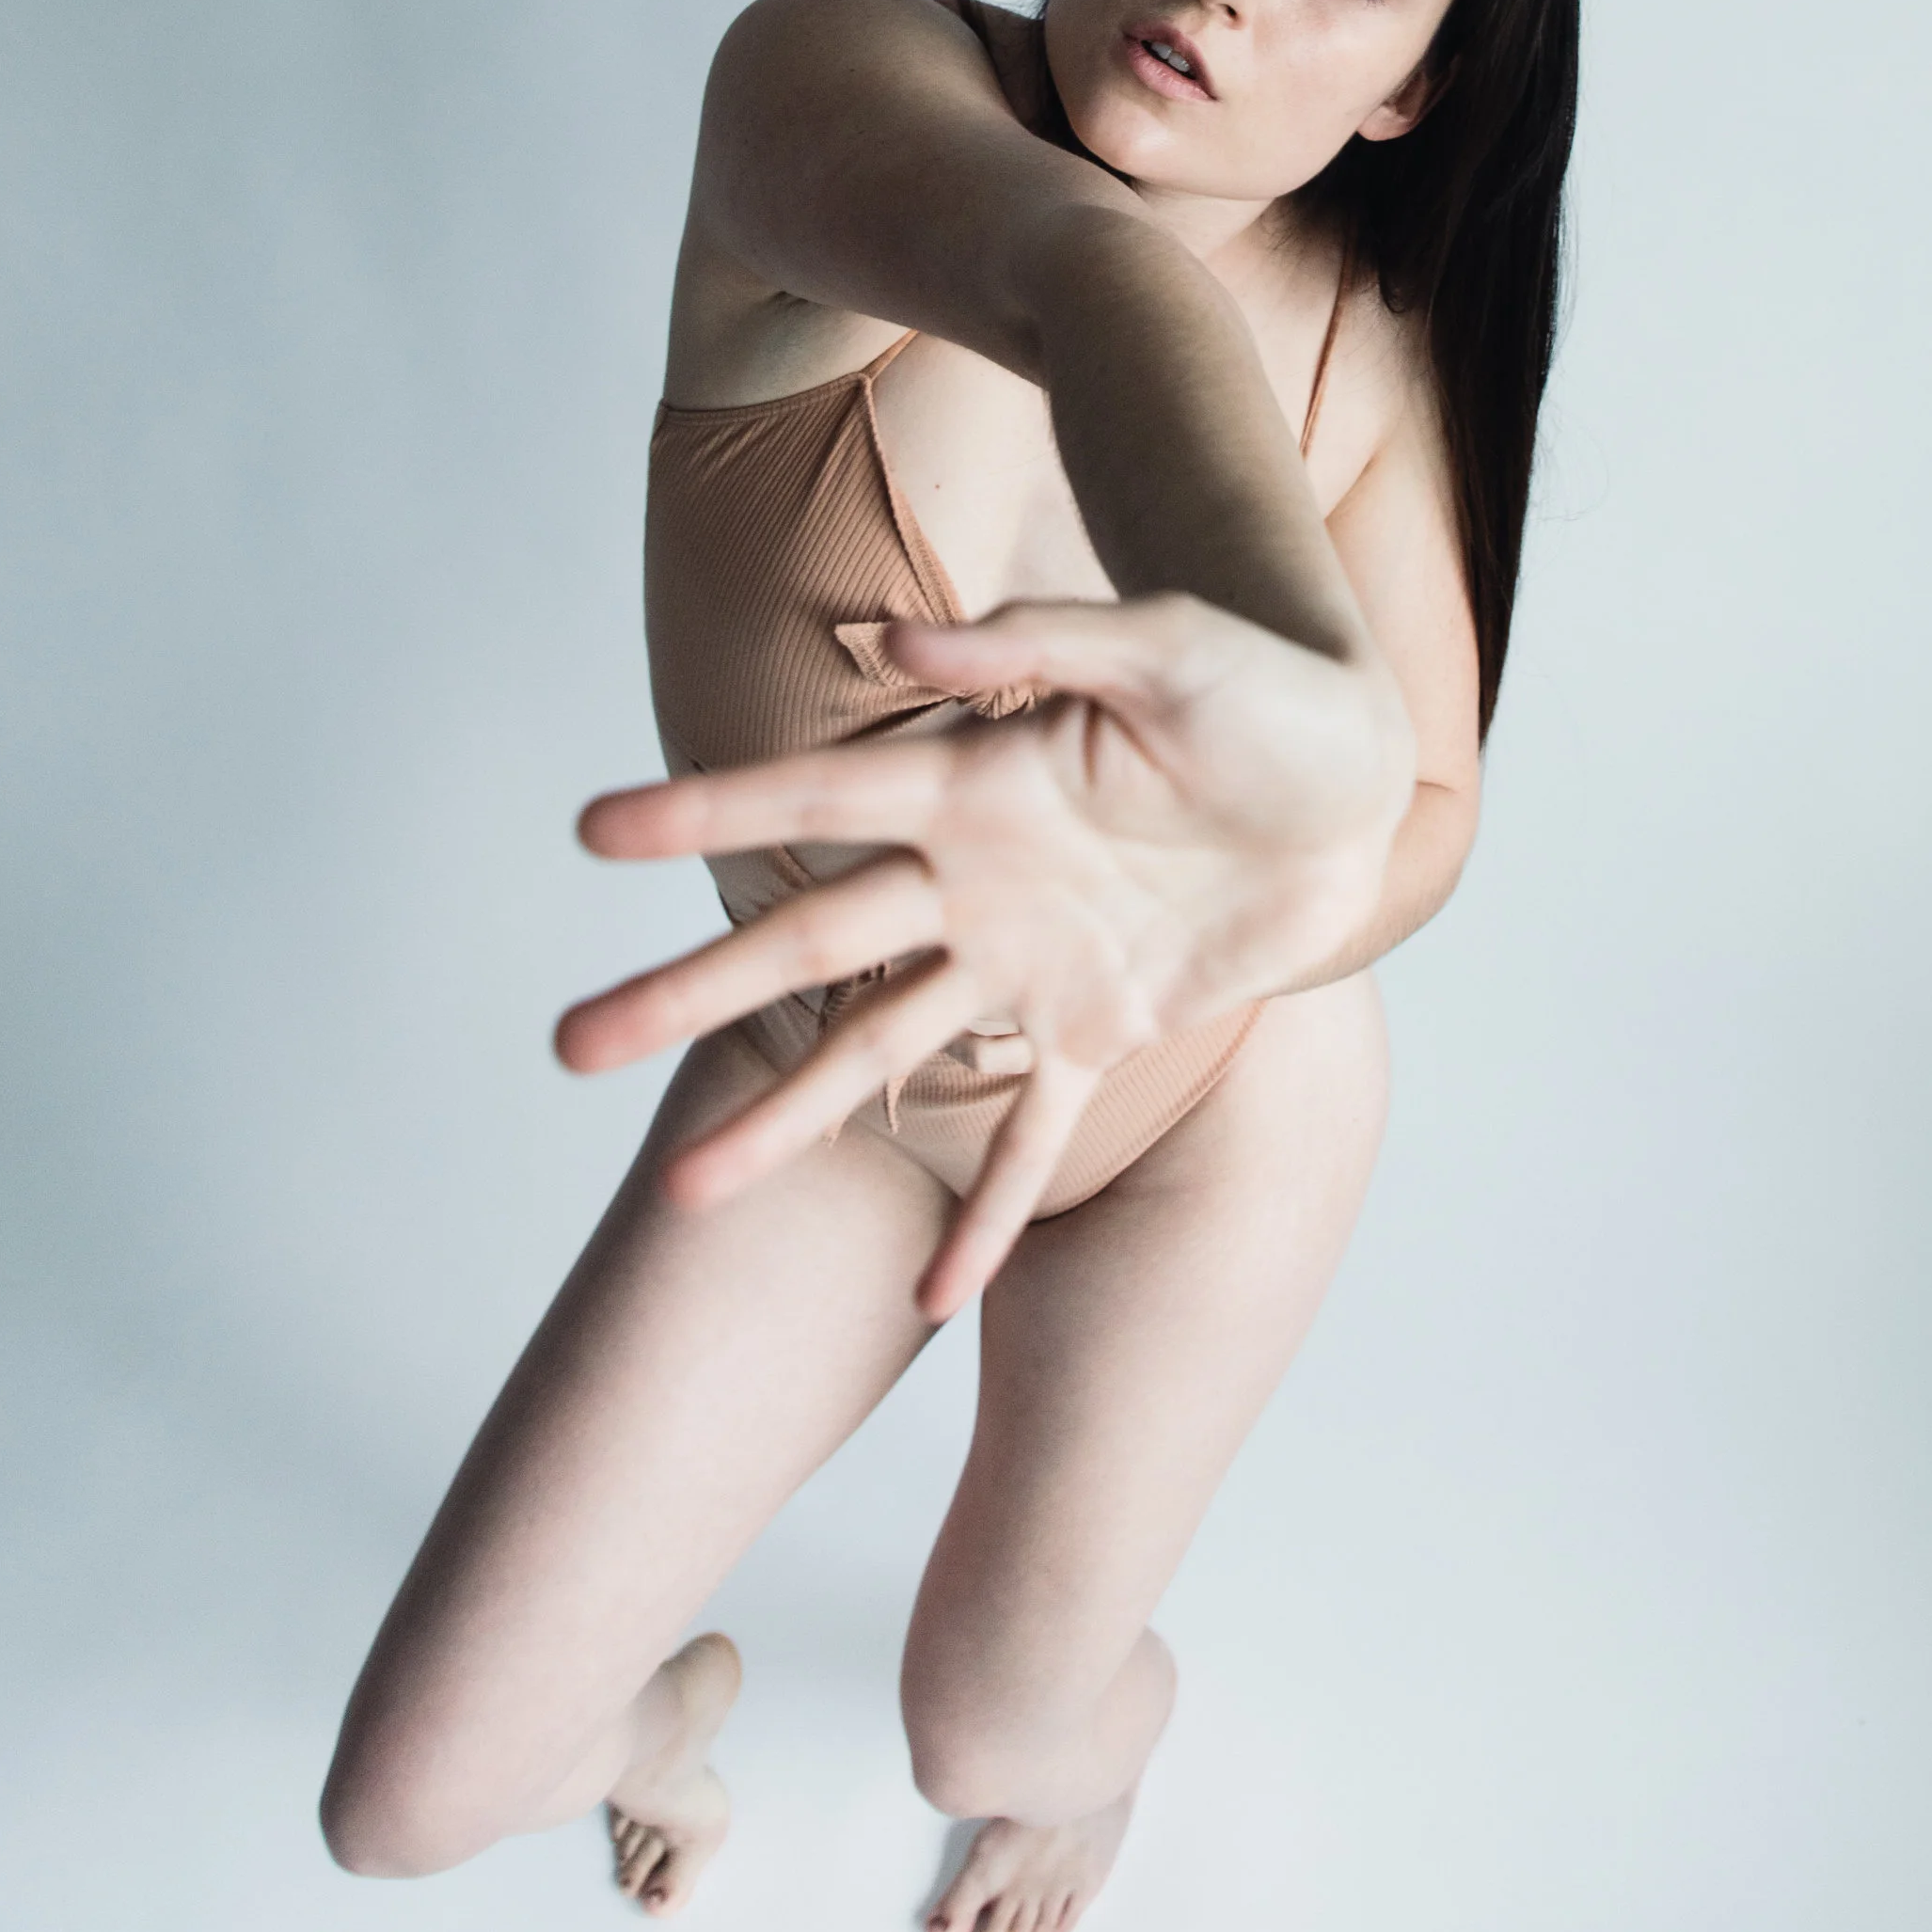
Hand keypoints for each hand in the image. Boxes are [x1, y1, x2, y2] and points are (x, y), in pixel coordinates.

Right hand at [557, 592, 1411, 1313]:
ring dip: (787, 1121)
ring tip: (684, 1190)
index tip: (589, 829)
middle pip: (811, 945)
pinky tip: (927, 1300)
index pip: (818, 798)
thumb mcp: (1170, 646)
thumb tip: (893, 632)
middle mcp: (978, 878)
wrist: (1362, 775)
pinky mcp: (1106, 1030)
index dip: (708, 813)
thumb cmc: (1267, 686)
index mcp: (976, 776)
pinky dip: (987, 1216)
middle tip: (568, 1044)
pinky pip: (1033, 1139)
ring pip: (883, 1055)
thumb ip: (1036, 643)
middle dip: (690, 994)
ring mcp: (1032, 963)